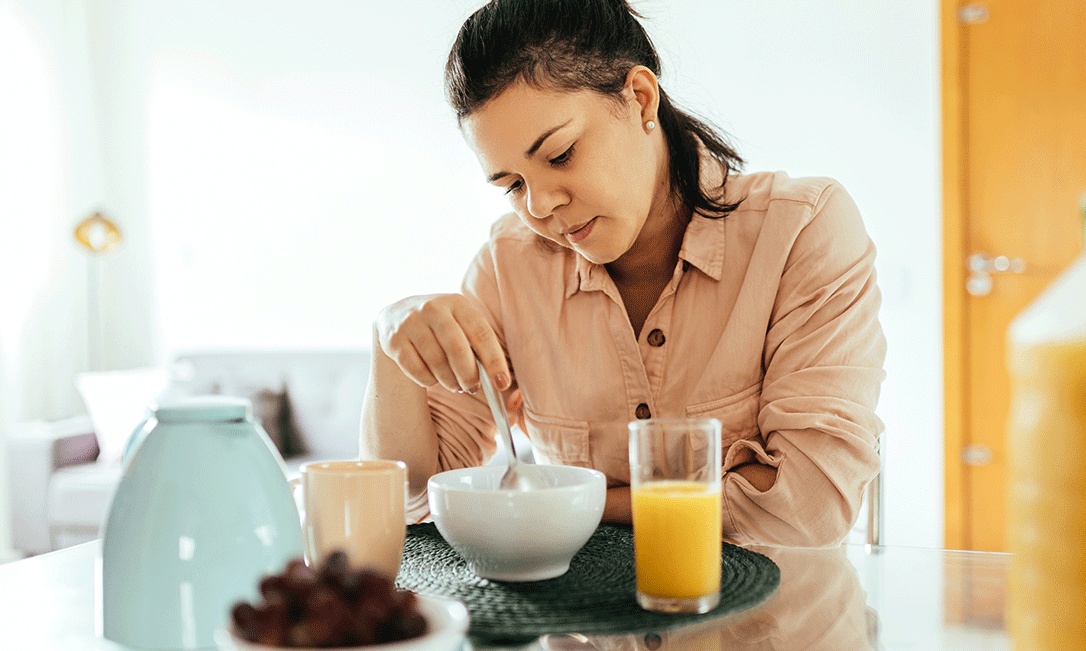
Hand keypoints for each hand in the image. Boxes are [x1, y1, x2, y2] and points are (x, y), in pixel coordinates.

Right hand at [374, 294, 510, 393]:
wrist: (396, 316)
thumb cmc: (441, 327)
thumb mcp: (460, 324)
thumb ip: (478, 345)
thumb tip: (499, 380)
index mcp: (457, 303)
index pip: (481, 333)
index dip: (494, 361)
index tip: (502, 384)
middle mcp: (433, 308)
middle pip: (457, 349)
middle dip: (469, 375)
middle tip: (472, 387)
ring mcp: (411, 322)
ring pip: (436, 362)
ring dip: (449, 381)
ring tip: (454, 385)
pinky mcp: (394, 339)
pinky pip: (416, 369)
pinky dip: (428, 380)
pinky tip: (433, 378)